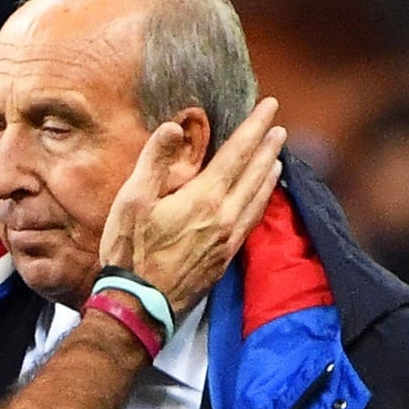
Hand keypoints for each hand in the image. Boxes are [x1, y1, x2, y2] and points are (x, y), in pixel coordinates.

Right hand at [100, 97, 285, 314]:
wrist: (139, 303)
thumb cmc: (130, 249)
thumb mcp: (132, 199)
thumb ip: (154, 160)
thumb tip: (174, 127)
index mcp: (204, 197)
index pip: (237, 153)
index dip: (254, 127)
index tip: (268, 106)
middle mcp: (225, 216)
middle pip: (255, 173)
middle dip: (267, 146)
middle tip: (278, 126)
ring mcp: (228, 239)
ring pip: (259, 198)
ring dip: (269, 173)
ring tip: (277, 157)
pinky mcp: (225, 257)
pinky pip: (253, 221)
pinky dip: (262, 201)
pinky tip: (262, 198)